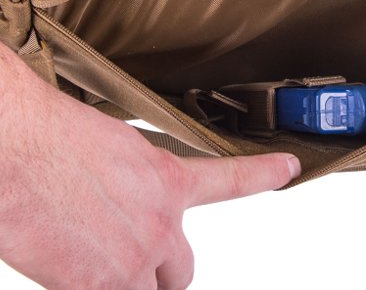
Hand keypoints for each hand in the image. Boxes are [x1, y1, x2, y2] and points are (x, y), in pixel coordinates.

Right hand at [0, 41, 299, 289]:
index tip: (288, 169)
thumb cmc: (55, 140)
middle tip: (137, 260)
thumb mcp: (116, 149)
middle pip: (182, 270)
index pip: (231, 179)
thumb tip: (134, 194)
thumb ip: (139, 180)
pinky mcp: (98, 286)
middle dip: (163, 271)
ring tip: (97, 261)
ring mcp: (132, 259)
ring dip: (130, 286)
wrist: (19, 148)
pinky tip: (68, 263)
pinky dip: (90, 287)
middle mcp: (159, 222)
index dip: (264, 174)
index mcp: (166, 180)